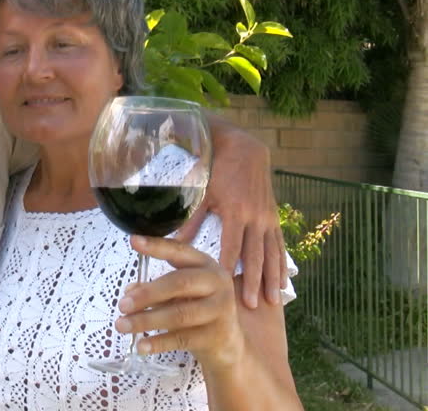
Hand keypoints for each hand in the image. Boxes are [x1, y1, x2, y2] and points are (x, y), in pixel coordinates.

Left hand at [116, 236, 244, 369]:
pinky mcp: (217, 335)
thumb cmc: (197, 309)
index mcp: (205, 265)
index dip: (156, 246)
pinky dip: (158, 342)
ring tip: (122, 325)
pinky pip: (182, 338)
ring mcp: (220, 309)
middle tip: (122, 304)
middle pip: (179, 283)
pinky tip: (141, 346)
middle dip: (147, 294)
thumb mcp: (178, 293)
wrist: (228, 342)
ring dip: (146, 320)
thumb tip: (129, 291)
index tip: (133, 241)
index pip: (179, 251)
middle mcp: (217, 282)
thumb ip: (155, 288)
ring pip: (179, 314)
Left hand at [176, 121, 285, 307]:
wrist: (245, 150)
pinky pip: (279, 245)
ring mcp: (267, 218)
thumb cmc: (217, 170)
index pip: (231, 246)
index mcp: (235, 211)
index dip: (228, 267)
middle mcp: (255, 217)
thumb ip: (190, 218)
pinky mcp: (273, 218)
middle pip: (254, 255)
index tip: (223, 289)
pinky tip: (282, 283)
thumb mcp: (202, 192)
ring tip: (271, 301)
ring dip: (271, 278)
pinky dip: (282, 265)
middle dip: (252, 280)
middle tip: (250, 304)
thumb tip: (172, 241)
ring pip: (271, 253)